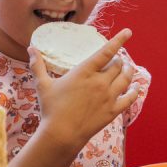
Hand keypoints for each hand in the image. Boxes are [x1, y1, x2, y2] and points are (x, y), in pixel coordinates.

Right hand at [27, 28, 140, 150]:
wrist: (62, 134)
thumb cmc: (51, 109)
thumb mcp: (42, 85)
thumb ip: (37, 65)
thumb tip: (30, 48)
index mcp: (84, 72)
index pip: (106, 51)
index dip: (118, 40)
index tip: (128, 32)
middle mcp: (100, 82)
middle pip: (117, 65)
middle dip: (119, 59)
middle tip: (116, 59)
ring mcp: (108, 97)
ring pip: (126, 78)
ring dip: (128, 71)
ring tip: (128, 67)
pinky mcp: (113, 111)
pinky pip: (129, 98)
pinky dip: (134, 91)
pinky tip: (136, 87)